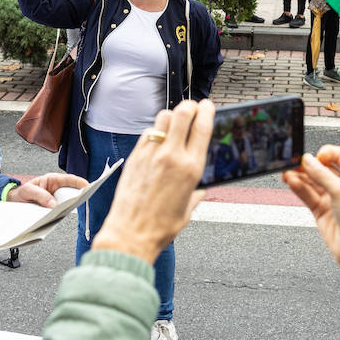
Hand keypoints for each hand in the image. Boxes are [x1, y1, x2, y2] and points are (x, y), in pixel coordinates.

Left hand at [7, 173, 88, 207]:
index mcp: (52, 180)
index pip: (69, 179)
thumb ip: (41, 196)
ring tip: (72, 209)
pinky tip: (61, 216)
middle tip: (83, 200)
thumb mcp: (28, 191)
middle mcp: (56, 189)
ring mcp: (56, 199)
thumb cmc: (22, 193)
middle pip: (72, 191)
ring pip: (67, 202)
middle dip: (78, 195)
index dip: (80, 182)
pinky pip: (61, 210)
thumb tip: (54, 205)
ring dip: (70, 206)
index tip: (88, 186)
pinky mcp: (53, 208)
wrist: (14, 202)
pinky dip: (63, 213)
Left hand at [92, 99, 214, 264]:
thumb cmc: (160, 227)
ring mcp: (151, 154)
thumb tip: (200, 189)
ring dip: (173, 115)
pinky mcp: (135, 156)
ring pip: (164, 116)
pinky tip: (159, 139)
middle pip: (183, 112)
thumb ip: (196, 194)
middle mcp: (172, 156)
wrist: (130, 234)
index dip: (207, 110)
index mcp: (191, 168)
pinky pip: (148, 132)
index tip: (208, 106)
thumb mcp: (188, 210)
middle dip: (191, 106)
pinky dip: (156, 130)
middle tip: (193, 108)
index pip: (203, 126)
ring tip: (176, 123)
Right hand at [283, 146, 339, 301]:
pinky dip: (299, 188)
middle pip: (322, 168)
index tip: (315, 157)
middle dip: (308, 166)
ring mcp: (332, 198)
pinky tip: (291, 183)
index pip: (339, 155)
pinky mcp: (321, 210)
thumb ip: (321, 174)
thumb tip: (308, 161)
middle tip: (294, 164)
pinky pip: (308, 195)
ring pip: (312, 182)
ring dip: (300, 177)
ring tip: (287, 174)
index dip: (326, 153)